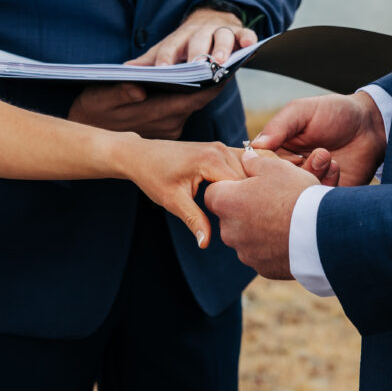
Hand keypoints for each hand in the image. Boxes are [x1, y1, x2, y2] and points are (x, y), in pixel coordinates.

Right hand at [69, 82, 222, 139]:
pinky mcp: (169, 128)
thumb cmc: (93, 110)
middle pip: (198, 101)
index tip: (226, 68)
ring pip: (192, 105)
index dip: (211, 84)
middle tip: (224, 61)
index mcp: (156, 114)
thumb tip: (138, 88)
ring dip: (201, 90)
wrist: (91, 137)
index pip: (193, 99)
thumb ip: (120, 92)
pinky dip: (190, 96)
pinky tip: (195, 82)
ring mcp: (170, 128)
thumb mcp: (101, 97)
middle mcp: (169, 124)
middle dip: (211, 83)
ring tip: (213, 68)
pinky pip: (185, 110)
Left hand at [124, 140, 246, 247]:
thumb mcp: (173, 201)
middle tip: (248, 222)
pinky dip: (245, 179)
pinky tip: (244, 197)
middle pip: (250, 178)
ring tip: (249, 210)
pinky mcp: (221, 150)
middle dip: (251, 198)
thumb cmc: (153, 176)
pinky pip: (242, 165)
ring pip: (249, 171)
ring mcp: (222, 147)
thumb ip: (194, 220)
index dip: (245, 206)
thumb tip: (205, 243)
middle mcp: (221, 149)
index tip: (244, 224)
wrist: (140, 155)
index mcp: (211, 160)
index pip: (242, 186)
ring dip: (250, 188)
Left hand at [127, 8, 257, 65]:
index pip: (171, 47)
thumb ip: (149, 61)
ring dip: (222, 48)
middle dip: (197, 53)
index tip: (162, 70)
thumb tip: (124, 71)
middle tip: (196, 66)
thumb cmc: (186, 42)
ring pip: (222, 37)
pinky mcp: (239, 32)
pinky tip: (250, 45)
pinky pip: (245, 34)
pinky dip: (248, 38)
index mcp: (180, 38)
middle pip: (198, 41)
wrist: (211, 18)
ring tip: (221, 62)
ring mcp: (220, 31)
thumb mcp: (167, 48)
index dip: (167, 57)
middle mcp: (200, 32)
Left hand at [206, 150, 323, 278]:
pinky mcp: (262, 268)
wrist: (322, 233)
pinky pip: (262, 254)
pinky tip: (290, 237)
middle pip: (229, 216)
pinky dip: (272, 247)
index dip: (230, 187)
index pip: (213, 193)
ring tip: (285, 219)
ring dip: (259, 229)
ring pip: (246, 237)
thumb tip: (246, 158)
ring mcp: (245, 252)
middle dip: (244, 209)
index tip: (248, 185)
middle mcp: (229, 230)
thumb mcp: (276, 167)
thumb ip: (254, 161)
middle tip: (271, 201)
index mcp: (226, 202)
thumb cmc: (296, 194)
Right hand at [251, 92, 385, 185]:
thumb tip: (254, 145)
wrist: (370, 126)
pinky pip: (318, 203)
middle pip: (275, 186)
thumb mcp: (302, 111)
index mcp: (277, 151)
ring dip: (310, 176)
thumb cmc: (334, 113)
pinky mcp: (327, 196)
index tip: (278, 157)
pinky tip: (335, 165)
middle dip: (288, 174)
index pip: (258, 166)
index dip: (263, 166)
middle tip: (303, 157)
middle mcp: (289, 172)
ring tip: (325, 156)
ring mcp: (308, 185)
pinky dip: (325, 185)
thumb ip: (279, 126)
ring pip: (297, 196)